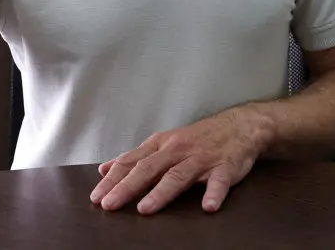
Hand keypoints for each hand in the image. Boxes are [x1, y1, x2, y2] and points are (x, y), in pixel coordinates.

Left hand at [90, 108, 266, 215]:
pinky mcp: (225, 166)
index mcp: (161, 145)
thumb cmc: (197, 139)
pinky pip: (219, 181)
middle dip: (128, 187)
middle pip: (149, 169)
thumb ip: (136, 158)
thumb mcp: (163, 143)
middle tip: (110, 205)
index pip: (131, 162)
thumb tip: (105, 170)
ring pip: (178, 175)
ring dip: (161, 192)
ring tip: (146, 208)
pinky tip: (208, 206)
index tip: (96, 197)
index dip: (113, 179)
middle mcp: (177, 150)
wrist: (239, 125)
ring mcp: (201, 158)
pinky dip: (214, 193)